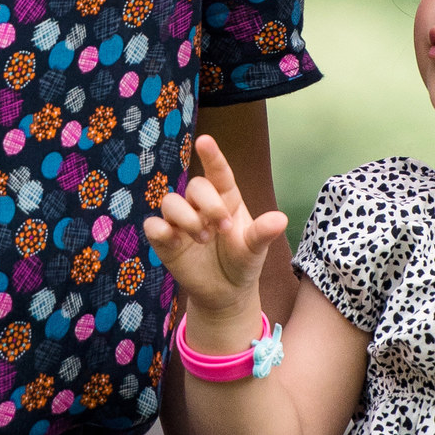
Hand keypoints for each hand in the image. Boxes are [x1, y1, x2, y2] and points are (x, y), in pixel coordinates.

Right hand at [145, 133, 290, 341]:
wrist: (226, 293)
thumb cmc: (243, 263)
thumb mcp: (255, 249)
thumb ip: (263, 233)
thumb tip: (281, 219)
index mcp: (226, 199)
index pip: (218, 172)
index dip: (211, 156)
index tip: (205, 140)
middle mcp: (201, 205)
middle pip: (195, 186)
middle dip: (208, 204)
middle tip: (221, 228)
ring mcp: (181, 221)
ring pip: (170, 201)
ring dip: (187, 218)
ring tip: (203, 239)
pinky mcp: (165, 239)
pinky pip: (153, 225)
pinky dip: (161, 230)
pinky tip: (176, 242)